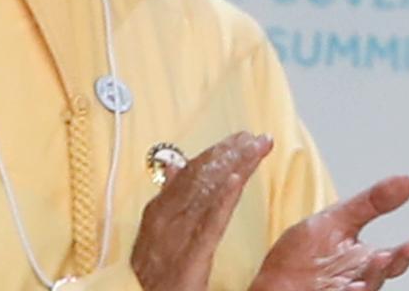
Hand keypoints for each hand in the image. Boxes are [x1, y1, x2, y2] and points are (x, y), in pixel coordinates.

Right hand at [130, 132, 272, 290]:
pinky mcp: (191, 254)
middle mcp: (165, 216)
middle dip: (230, 154)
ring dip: (233, 167)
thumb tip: (173, 166)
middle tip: (255, 137)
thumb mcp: (156, 230)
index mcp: (159, 209)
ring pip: (209, 192)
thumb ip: (167, 197)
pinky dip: (223, 198)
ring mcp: (176, 233)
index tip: (240, 138)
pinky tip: (238, 180)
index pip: (191, 172)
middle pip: (201, 177)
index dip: (217, 152)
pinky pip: (210, 221)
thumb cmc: (152, 270)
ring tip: (254, 149)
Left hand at [250, 175, 408, 290]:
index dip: (403, 253)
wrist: (271, 283)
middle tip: (384, 258)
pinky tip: (343, 286)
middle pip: (377, 279)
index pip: (392, 260)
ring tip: (361, 274)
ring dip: (364, 282)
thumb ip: (371, 202)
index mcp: (363, 261)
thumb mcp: (336, 219)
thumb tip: (406, 182)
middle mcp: (356, 281)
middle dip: (381, 270)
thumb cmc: (302, 257)